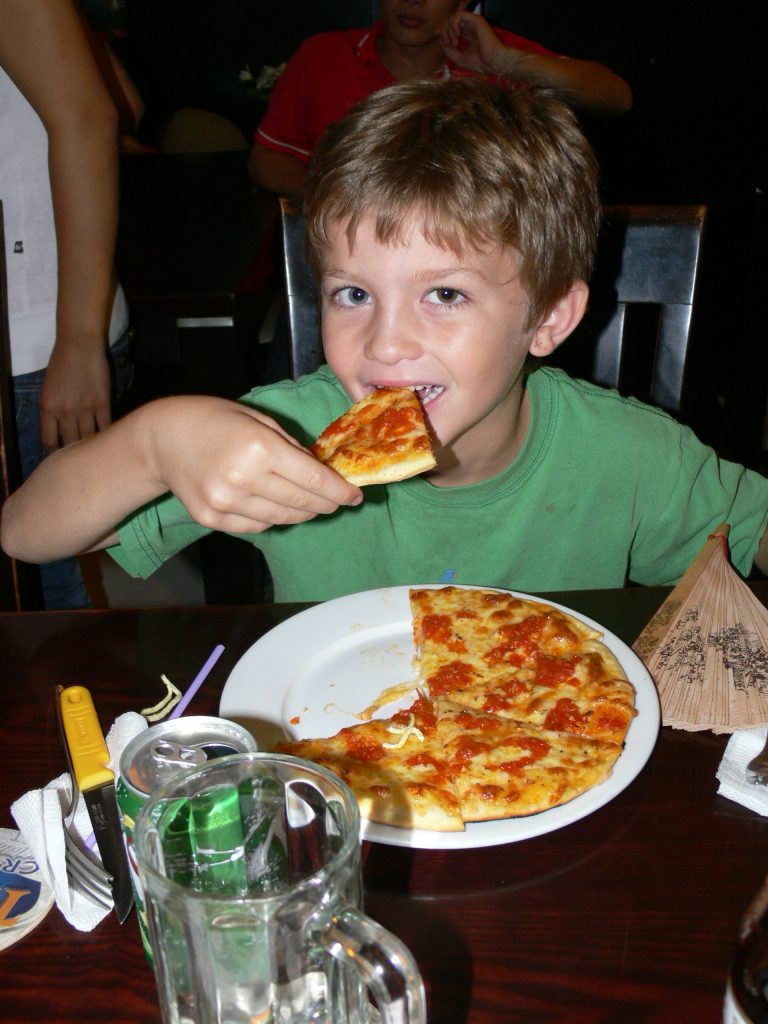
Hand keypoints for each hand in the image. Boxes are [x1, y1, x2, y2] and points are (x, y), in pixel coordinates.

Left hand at [40, 342, 111, 451]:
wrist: (79, 345)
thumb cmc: (61, 363)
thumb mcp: (48, 390)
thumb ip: (53, 411)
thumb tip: (62, 432)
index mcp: (47, 408)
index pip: (49, 440)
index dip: (55, 451)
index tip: (62, 453)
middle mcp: (64, 412)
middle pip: (70, 443)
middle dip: (75, 452)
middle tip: (82, 456)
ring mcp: (84, 409)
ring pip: (88, 438)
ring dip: (92, 446)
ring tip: (97, 451)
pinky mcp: (102, 404)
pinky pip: (105, 427)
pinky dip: (106, 435)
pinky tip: (109, 438)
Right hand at [146, 396, 362, 533]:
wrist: (162, 438)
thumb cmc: (215, 419)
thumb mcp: (258, 420)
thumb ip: (291, 448)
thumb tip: (322, 474)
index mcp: (260, 448)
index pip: (314, 481)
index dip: (340, 492)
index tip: (355, 497)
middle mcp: (244, 479)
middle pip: (302, 504)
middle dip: (327, 505)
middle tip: (337, 501)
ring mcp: (226, 503)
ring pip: (283, 519)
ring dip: (303, 514)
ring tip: (310, 504)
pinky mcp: (213, 519)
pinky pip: (258, 526)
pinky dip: (273, 518)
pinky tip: (275, 505)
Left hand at [439, 11, 507, 74]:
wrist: (493, 63)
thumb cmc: (479, 64)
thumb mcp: (458, 58)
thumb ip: (448, 50)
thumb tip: (439, 39)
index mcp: (467, 36)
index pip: (451, 29)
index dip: (443, 33)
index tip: (444, 43)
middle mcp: (469, 28)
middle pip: (450, 22)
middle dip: (444, 31)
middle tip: (446, 43)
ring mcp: (473, 23)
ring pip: (454, 17)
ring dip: (449, 29)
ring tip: (453, 41)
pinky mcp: (476, 20)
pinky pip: (460, 15)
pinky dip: (454, 24)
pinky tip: (456, 34)